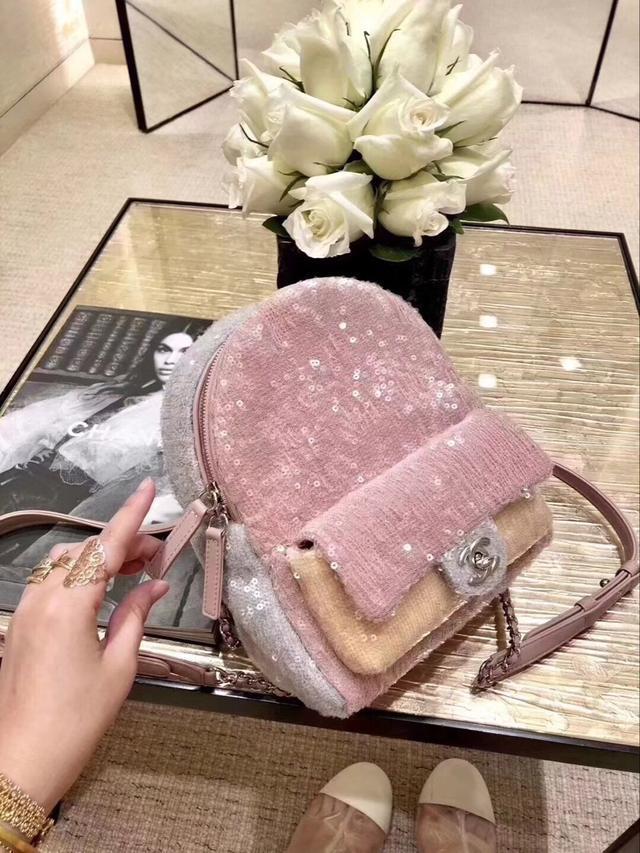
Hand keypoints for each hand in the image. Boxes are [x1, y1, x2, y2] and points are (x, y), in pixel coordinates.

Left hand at [0, 479, 168, 812]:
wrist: (21, 761)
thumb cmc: (75, 721)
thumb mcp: (118, 668)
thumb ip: (135, 617)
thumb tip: (153, 587)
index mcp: (69, 608)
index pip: (105, 547)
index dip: (130, 515)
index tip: (148, 489)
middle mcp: (41, 601)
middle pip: (83, 551)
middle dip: (120, 543)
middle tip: (154, 554)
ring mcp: (24, 613)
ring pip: (62, 563)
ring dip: (96, 558)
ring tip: (130, 570)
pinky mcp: (18, 628)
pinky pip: (48, 584)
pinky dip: (77, 577)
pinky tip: (100, 593)